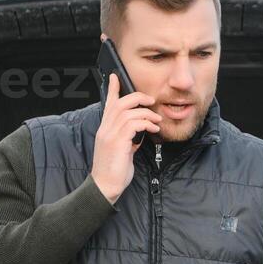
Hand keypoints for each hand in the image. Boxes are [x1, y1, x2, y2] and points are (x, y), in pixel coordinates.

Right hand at [90, 72, 160, 204]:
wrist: (106, 187)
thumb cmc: (114, 171)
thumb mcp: (123, 151)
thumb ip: (128, 138)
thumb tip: (140, 131)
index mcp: (105, 129)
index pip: (108, 104)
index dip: (113, 89)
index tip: (116, 76)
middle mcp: (105, 129)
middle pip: (121, 103)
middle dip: (138, 98)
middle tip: (151, 101)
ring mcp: (110, 135)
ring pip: (128, 111)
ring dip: (146, 113)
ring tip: (157, 120)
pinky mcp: (117, 142)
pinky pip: (133, 124)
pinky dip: (147, 123)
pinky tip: (154, 129)